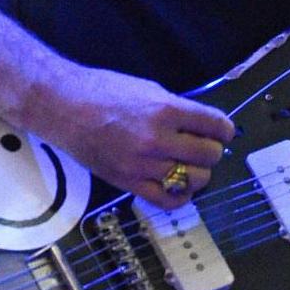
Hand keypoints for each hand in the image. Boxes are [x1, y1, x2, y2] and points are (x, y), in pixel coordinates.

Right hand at [16, 64, 233, 209]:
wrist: (65, 108)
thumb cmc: (104, 92)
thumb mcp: (149, 89)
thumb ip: (178, 109)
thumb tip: (204, 125)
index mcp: (165, 110)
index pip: (215, 125)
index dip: (225, 129)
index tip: (222, 131)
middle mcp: (157, 140)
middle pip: (209, 155)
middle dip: (213, 150)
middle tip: (205, 147)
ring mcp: (142, 165)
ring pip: (194, 180)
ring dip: (200, 173)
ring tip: (190, 165)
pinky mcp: (128, 183)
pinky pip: (167, 200)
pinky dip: (181, 196)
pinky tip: (178, 185)